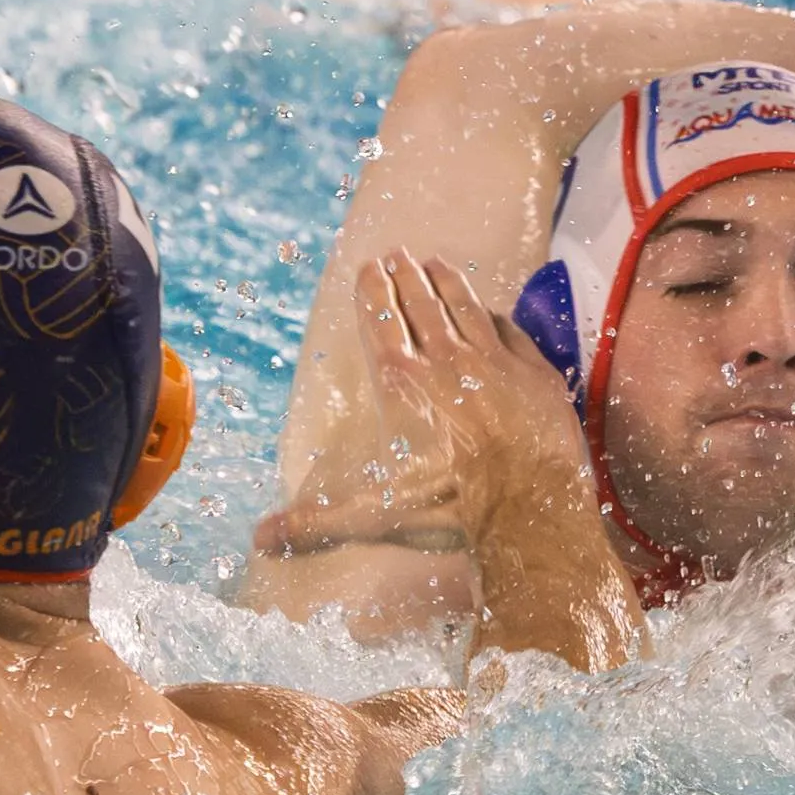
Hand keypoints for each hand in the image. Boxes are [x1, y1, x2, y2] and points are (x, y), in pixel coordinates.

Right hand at [253, 253, 597, 558]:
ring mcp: (495, 361)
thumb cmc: (451, 507)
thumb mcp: (376, 516)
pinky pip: (510, 331)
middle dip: (407, 277)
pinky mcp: (535, 373)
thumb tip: (259, 540)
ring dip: (449, 283)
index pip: (382, 325)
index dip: (374, 294)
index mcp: (403, 384)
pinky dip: (495, 315)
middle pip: (423, 306)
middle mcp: (447, 361)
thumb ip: (317, 523)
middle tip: (398, 255)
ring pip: (467, 308)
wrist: (532, 505)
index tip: (369, 268)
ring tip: (437, 263)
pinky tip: (490, 309)